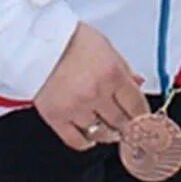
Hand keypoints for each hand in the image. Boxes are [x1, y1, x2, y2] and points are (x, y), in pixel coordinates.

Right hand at [34, 23, 148, 150]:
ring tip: (107, 125)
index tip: (145, 121)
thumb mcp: (106, 48)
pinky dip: (87, 141)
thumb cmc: (70, 40)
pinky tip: (89, 132)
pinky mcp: (56, 117)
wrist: (36, 42)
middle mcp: (95, 93)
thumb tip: (137, 85)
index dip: (144, 117)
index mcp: (111, 73)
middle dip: (128, 126)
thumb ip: (123, 70)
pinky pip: (77, 141)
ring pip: (101, 133)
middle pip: (122, 123)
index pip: (137, 106)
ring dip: (107, 132)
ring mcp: (75, 107)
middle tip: (127, 125)